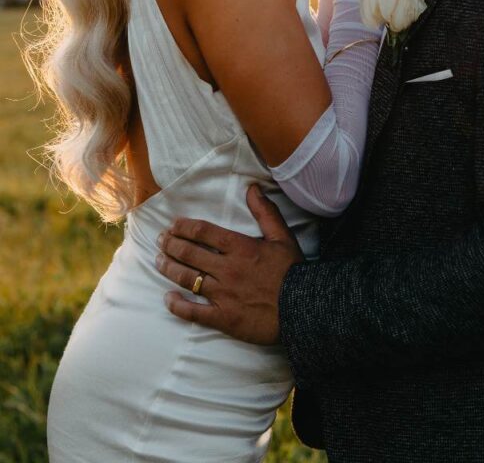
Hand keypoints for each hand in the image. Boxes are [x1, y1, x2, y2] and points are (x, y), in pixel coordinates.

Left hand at [156, 185, 302, 344]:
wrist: (303, 309)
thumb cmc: (293, 271)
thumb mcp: (282, 236)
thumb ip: (265, 212)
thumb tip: (252, 188)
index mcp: (240, 247)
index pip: (203, 232)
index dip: (185, 227)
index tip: (174, 225)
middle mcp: (226, 268)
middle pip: (189, 253)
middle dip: (171, 244)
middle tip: (160, 240)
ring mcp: (223, 294)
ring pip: (187, 278)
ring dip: (169, 268)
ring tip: (158, 261)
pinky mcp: (223, 318)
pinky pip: (193, 312)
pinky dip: (177, 305)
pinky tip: (167, 298)